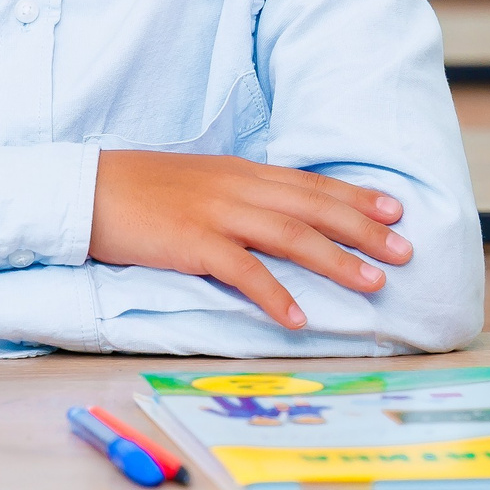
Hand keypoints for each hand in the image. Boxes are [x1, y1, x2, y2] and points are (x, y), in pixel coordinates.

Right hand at [89, 151, 409, 328]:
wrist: (84, 190)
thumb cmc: (139, 190)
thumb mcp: (198, 181)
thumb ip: (238, 194)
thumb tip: (277, 214)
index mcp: (239, 171)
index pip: (309, 183)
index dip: (355, 197)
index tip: (395, 210)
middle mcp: (236, 188)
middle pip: (313, 207)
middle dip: (364, 229)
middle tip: (405, 251)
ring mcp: (215, 214)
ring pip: (291, 235)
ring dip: (336, 261)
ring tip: (373, 283)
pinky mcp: (191, 243)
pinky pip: (243, 271)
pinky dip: (275, 295)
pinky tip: (299, 318)